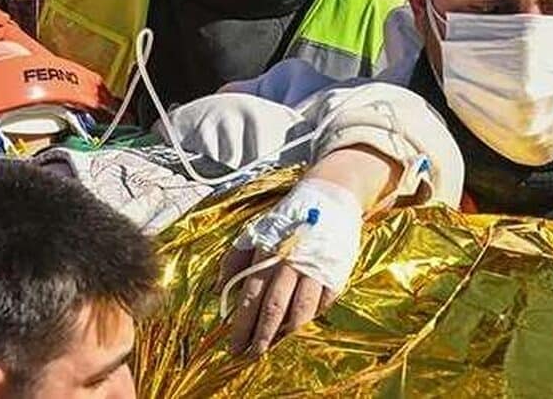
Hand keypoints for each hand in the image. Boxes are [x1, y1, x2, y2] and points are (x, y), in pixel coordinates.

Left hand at [218, 178, 362, 354]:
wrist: (327, 198)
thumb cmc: (284, 220)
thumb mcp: (253, 233)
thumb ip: (234, 260)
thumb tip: (216, 290)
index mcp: (266, 253)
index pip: (250, 296)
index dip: (242, 324)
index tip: (234, 345)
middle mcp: (289, 263)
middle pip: (273, 307)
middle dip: (261, 335)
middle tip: (251, 354)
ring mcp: (314, 269)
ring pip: (300, 310)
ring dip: (285, 331)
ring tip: (274, 345)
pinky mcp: (336, 273)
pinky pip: (322, 303)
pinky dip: (310, 316)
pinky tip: (298, 325)